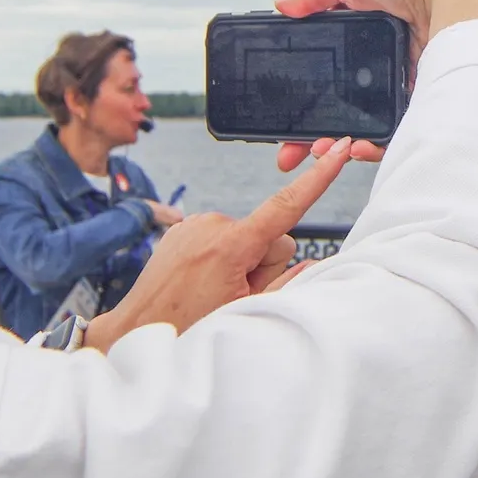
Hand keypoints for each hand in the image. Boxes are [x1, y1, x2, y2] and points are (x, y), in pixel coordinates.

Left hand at [85, 140, 360, 349]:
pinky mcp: (183, 227)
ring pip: (245, 236)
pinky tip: (200, 279)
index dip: (319, 177)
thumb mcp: (247, 310)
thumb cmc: (189, 327)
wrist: (137, 329)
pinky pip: (221, 236)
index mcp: (232, 245)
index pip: (287, 205)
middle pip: (270, 236)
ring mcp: (195, 223)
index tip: (340, 148)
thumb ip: (286, 284)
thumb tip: (311, 264)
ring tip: (213, 289)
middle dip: (264, 264)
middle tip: (236, 292)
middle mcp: (212, 224)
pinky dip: (219, 255)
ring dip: (240, 261)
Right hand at [268, 0, 477, 170]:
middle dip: (310, 135)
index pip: (321, 76)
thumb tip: (281, 7)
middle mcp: (374, 67)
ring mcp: (393, 88)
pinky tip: (353, 147)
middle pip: (336, 110)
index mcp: (357, 41)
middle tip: (290, 151)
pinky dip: (370, 147)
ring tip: (318, 150)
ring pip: (358, 127)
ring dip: (335, 143)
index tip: (279, 118)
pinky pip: (389, 135)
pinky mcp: (413, 105)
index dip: (300, 98)